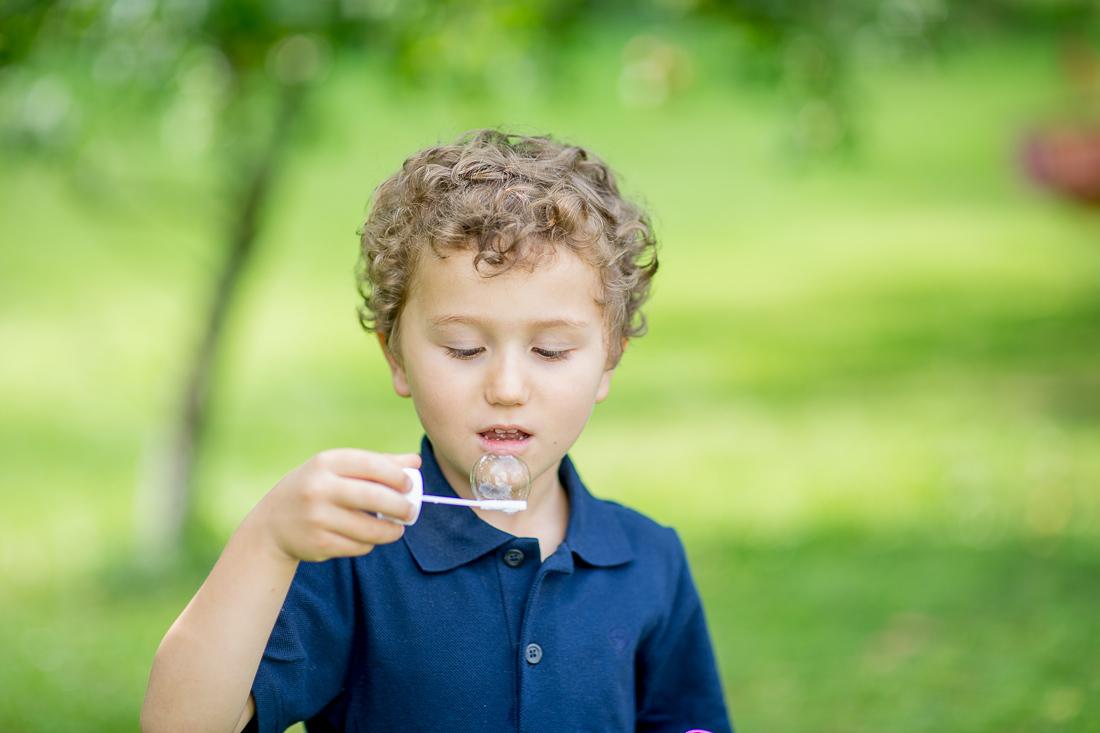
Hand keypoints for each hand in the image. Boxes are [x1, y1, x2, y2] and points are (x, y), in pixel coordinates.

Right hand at [250, 449, 421, 562]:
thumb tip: (415, 461)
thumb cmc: (317, 489)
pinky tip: (366, 539)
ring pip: (369, 528)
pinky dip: (368, 544)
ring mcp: (317, 518)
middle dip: (400, 506)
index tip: (409, 485)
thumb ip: (376, 464)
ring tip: (396, 529)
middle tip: (411, 512)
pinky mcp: (319, 544)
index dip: (396, 476)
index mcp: (326, 463)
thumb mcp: (337, 470)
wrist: (273, 524)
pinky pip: (358, 546)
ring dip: (390, 531)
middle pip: (373, 498)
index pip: (371, 465)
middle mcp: (319, 488)